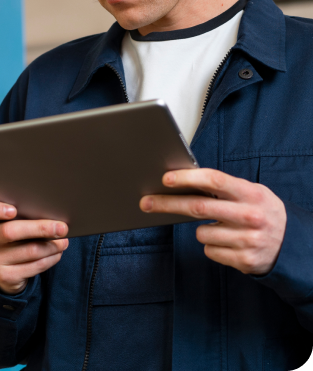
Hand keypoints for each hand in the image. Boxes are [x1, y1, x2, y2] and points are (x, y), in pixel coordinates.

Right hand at [0, 200, 68, 294]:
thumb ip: (19, 212)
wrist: (3, 267)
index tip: (13, 210)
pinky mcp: (4, 276)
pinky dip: (50, 258)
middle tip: (62, 227)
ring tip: (64, 240)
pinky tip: (57, 252)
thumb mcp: (7, 221)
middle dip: (40, 228)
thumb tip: (49, 209)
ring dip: (51, 245)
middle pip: (9, 232)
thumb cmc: (11, 234)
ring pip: (27, 250)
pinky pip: (33, 266)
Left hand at [139, 169, 286, 275]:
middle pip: (198, 208)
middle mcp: (250, 216)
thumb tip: (182, 179)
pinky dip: (212, 245)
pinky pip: (210, 250)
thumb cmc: (261, 211)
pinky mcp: (244, 261)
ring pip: (200, 233)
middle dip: (167, 204)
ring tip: (221, 227)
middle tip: (146, 202)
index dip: (187, 178)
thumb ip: (223, 187)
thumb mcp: (251, 192)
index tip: (166, 178)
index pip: (214, 180)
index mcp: (250, 193)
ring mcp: (247, 240)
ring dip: (201, 229)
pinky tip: (228, 242)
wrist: (292, 245)